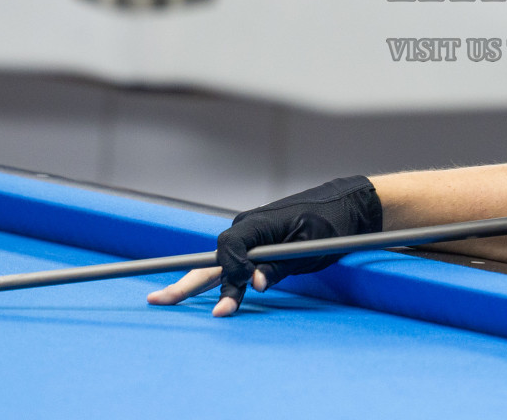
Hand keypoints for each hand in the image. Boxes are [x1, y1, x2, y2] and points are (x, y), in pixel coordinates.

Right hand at [146, 175, 381, 316]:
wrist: (347, 207)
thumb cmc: (332, 223)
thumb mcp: (312, 246)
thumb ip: (281, 265)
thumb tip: (254, 283)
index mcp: (260, 223)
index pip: (228, 247)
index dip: (231, 270)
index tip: (246, 285)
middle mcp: (249, 228)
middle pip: (213, 259)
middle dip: (187, 281)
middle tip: (159, 300)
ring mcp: (252, 238)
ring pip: (219, 265)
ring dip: (199, 286)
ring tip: (168, 299)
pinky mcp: (259, 247)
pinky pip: (233, 266)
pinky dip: (220, 282)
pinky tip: (199, 295)